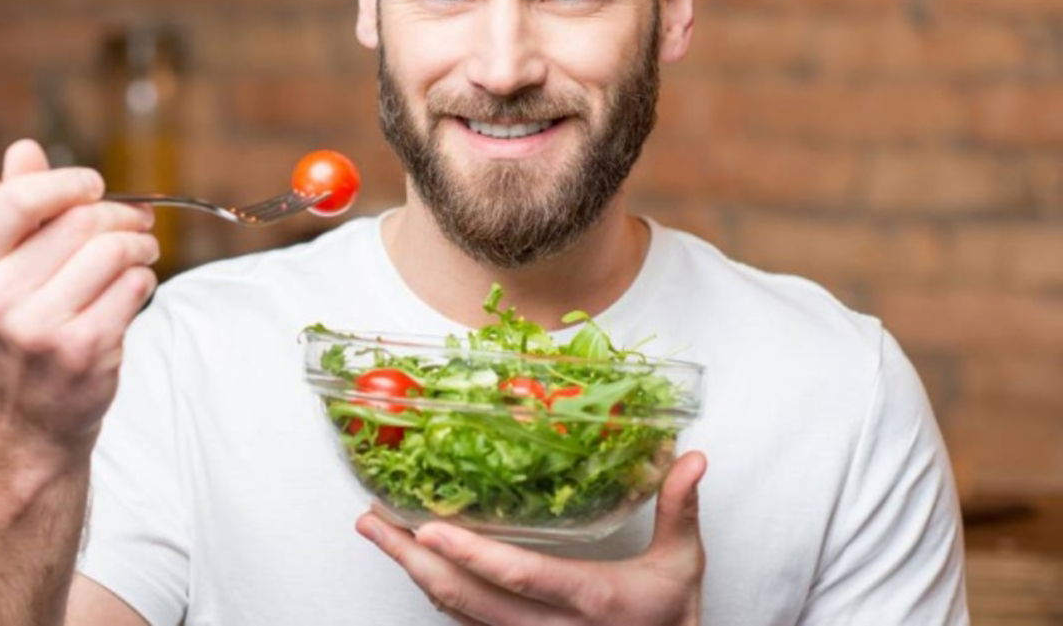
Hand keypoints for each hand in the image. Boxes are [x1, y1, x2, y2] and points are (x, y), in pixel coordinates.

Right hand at [0, 139, 158, 468]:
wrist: (30, 424)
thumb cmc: (23, 335)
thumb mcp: (1, 275)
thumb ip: (16, 210)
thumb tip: (26, 148)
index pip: (20, 199)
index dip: (69, 182)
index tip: (95, 185)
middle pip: (82, 221)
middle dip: (123, 215)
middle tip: (140, 223)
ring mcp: (39, 328)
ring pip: (114, 251)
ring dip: (142, 245)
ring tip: (142, 252)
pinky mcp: (84, 350)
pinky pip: (134, 287)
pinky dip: (145, 279)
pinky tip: (134, 289)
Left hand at [357, 451, 706, 625]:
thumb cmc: (672, 620)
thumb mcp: (682, 566)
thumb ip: (679, 509)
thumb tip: (692, 457)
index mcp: (590, 601)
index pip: (521, 578)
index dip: (472, 555)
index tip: (428, 529)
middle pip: (467, 599)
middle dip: (413, 559)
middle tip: (373, 521)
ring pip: (457, 613)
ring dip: (412, 572)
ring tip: (377, 532)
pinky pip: (465, 622)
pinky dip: (434, 591)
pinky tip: (413, 563)